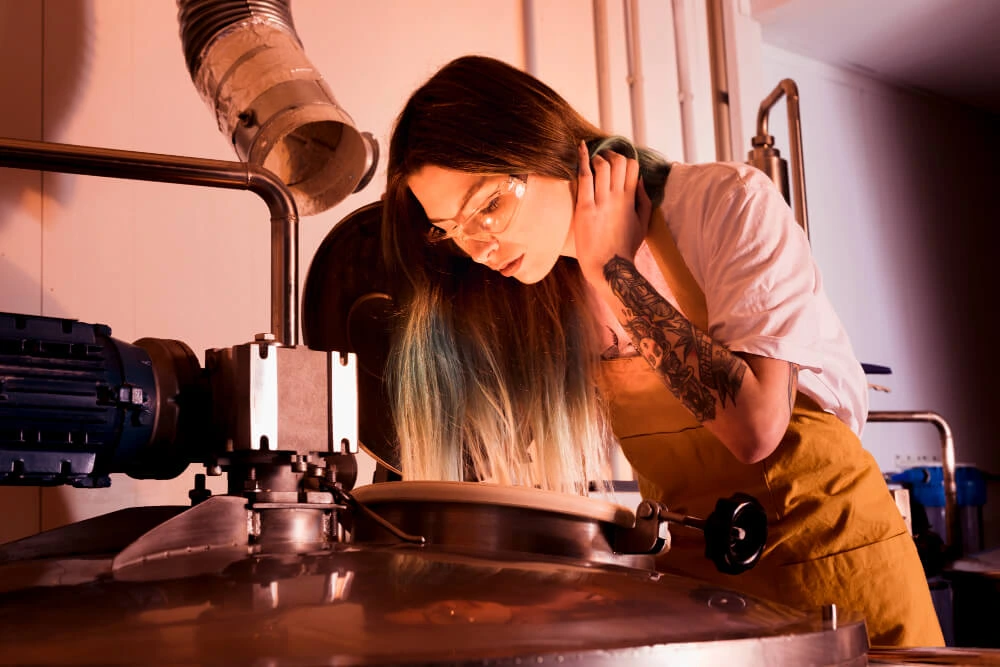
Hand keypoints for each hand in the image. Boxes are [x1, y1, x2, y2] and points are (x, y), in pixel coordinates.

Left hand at [572, 141, 652, 283]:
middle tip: (602, 159)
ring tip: (592, 161)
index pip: (633, 166)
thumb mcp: (642, 223)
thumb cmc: (624, 248)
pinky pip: (584, 177)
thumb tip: (640, 180)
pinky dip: (582, 159)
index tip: (616, 161)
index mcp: (631, 200)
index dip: (625, 158)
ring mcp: (601, 202)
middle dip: (611, 154)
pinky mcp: (585, 208)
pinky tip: (580, 148)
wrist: (609, 268)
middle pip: (618, 162)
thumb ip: (643, 200)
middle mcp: (617, 197)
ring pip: (603, 166)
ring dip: (597, 157)